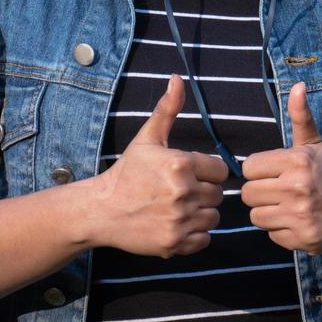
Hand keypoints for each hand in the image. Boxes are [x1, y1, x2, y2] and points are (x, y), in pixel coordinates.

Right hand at [84, 74, 229, 257]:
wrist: (101, 210)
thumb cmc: (127, 172)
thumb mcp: (147, 138)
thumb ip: (167, 109)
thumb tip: (177, 78)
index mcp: (180, 164)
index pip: (220, 171)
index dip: (207, 172)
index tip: (189, 174)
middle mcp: (182, 192)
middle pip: (217, 195)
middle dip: (203, 193)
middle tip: (180, 192)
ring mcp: (178, 220)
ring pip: (213, 218)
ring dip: (200, 214)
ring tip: (178, 208)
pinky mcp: (174, 243)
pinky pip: (204, 240)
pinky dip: (194, 235)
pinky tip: (176, 224)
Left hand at [241, 81, 321, 255]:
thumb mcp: (317, 145)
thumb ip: (301, 117)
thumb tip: (297, 85)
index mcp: (297, 160)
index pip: (248, 167)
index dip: (259, 171)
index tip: (274, 173)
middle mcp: (297, 187)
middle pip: (248, 193)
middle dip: (261, 192)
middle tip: (280, 191)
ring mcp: (299, 215)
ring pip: (256, 216)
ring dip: (269, 212)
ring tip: (288, 207)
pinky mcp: (302, 239)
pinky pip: (272, 234)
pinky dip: (282, 230)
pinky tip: (298, 221)